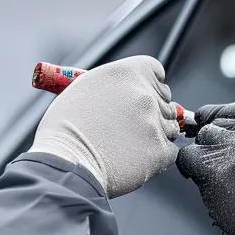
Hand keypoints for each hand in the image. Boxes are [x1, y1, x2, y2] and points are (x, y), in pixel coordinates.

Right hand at [32, 56, 178, 197]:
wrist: (66, 163)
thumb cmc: (65, 130)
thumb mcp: (82, 90)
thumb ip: (111, 86)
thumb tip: (126, 91)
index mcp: (126, 72)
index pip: (155, 71)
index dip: (149, 85)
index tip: (142, 94)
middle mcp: (144, 94)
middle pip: (164, 99)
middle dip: (151, 112)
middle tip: (127, 126)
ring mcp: (154, 122)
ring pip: (169, 126)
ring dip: (154, 135)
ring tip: (125, 144)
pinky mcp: (160, 150)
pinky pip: (169, 151)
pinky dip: (156, 157)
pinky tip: (132, 158)